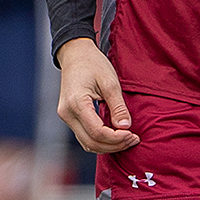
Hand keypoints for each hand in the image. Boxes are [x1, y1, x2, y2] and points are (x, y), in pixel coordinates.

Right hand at [55, 38, 138, 153]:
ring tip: (127, 139)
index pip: (97, 132)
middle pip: (91, 142)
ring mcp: (66, 116)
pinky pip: (84, 136)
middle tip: (133, 139)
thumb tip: (125, 127)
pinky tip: (115, 136)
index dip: (116, 138)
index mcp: (76, 103)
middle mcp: (67, 113)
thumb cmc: (93, 64)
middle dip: (114, 145)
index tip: (133, 135)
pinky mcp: (69, 117)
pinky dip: (100, 140)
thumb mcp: (110, 82)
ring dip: (107, 146)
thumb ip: (118, 107)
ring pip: (87, 142)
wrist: (75, 54)